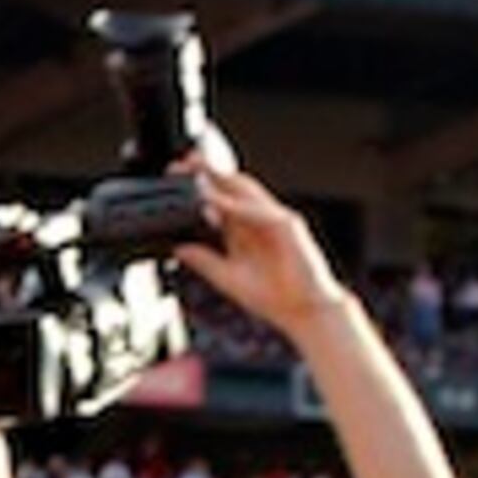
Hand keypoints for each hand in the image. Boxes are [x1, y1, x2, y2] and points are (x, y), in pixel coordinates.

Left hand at [172, 163, 350, 342]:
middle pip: (231, 188)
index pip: (220, 201)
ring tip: (194, 175)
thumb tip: (179, 248)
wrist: (304, 311)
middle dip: (206, 173)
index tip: (174, 179)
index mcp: (244, 230)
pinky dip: (236, 205)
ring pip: (245, 192)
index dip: (198, 188)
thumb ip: (204, 261)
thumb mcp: (227, 278)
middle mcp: (259, 220)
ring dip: (220, 181)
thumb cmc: (275, 296)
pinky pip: (258, 211)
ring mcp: (274, 219)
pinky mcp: (288, 225)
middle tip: (179, 166)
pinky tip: (216, 202)